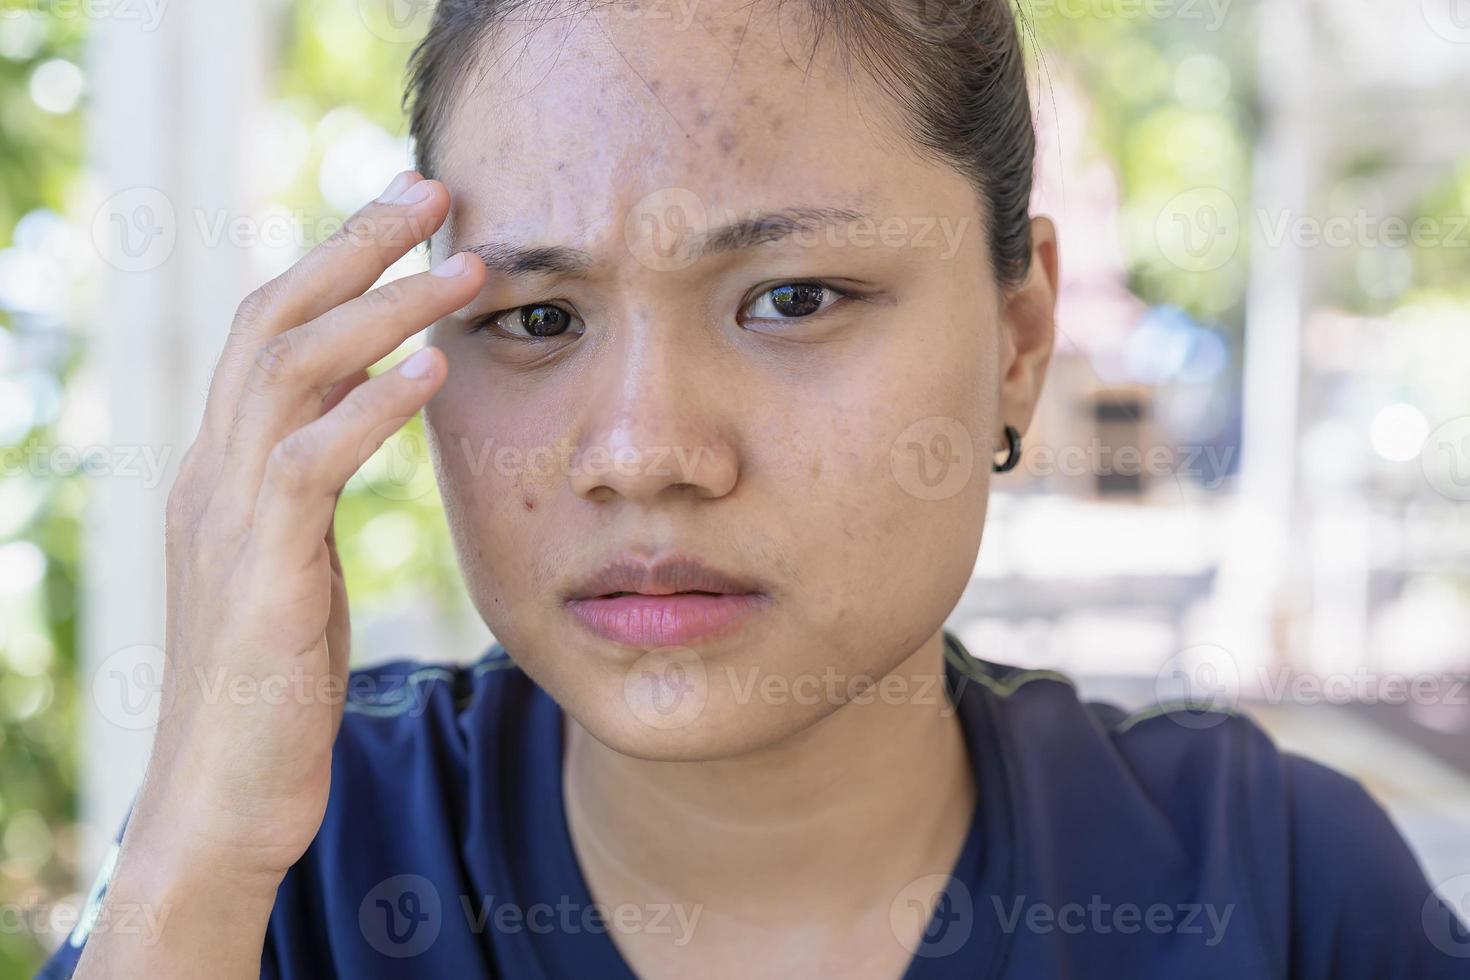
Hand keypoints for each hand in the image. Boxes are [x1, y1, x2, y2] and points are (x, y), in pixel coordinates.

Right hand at [129, 170, 485, 880]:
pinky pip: (308, 465)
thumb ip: (311, 491)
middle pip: (272, 319)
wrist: (223, 799)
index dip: (336, 260)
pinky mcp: (257, 575)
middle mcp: (211, 475)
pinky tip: (432, 371)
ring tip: (463, 266)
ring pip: (290, 374)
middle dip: (354, 245)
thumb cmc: (272, 686)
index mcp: (224, 469)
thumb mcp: (291, 568)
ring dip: (379, 310)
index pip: (270, 329)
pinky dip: (370, 409)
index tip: (410, 210)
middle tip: (435, 189)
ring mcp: (226, 521)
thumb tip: (366, 426)